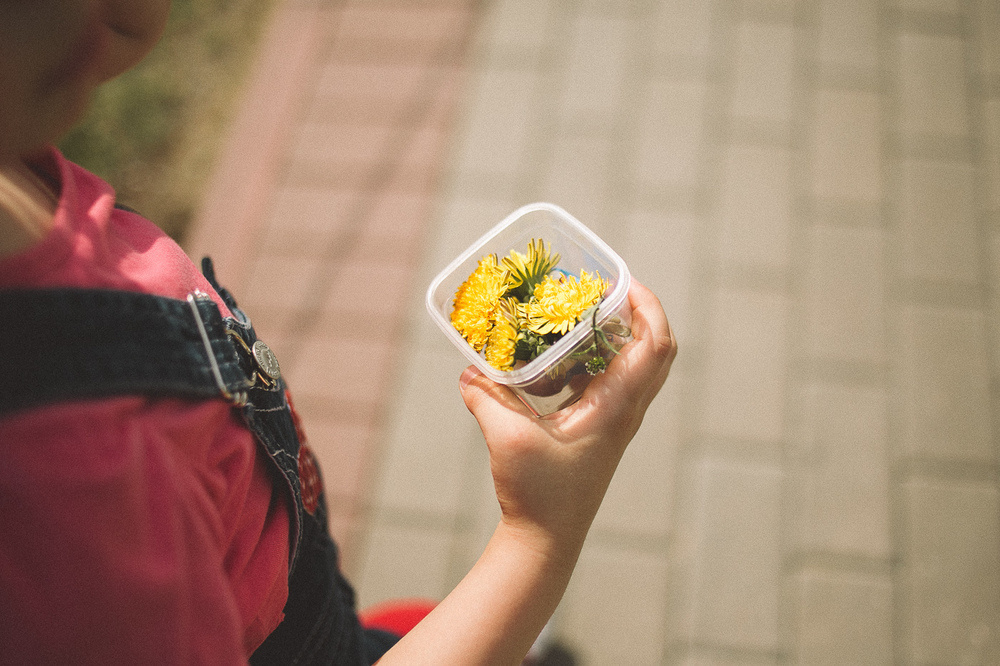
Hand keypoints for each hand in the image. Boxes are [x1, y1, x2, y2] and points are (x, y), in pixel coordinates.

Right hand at [459, 279, 676, 551]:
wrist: (547, 540)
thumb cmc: (538, 494)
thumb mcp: (508, 439)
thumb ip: (487, 397)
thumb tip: (468, 368)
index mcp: (617, 405)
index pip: (654, 343)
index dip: (647, 304)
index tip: (619, 280)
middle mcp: (626, 409)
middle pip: (655, 348)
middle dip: (637, 312)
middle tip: (602, 290)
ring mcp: (616, 419)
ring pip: (635, 364)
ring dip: (617, 333)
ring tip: (579, 312)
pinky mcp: (600, 427)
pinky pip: (610, 380)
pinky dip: (594, 357)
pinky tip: (557, 355)